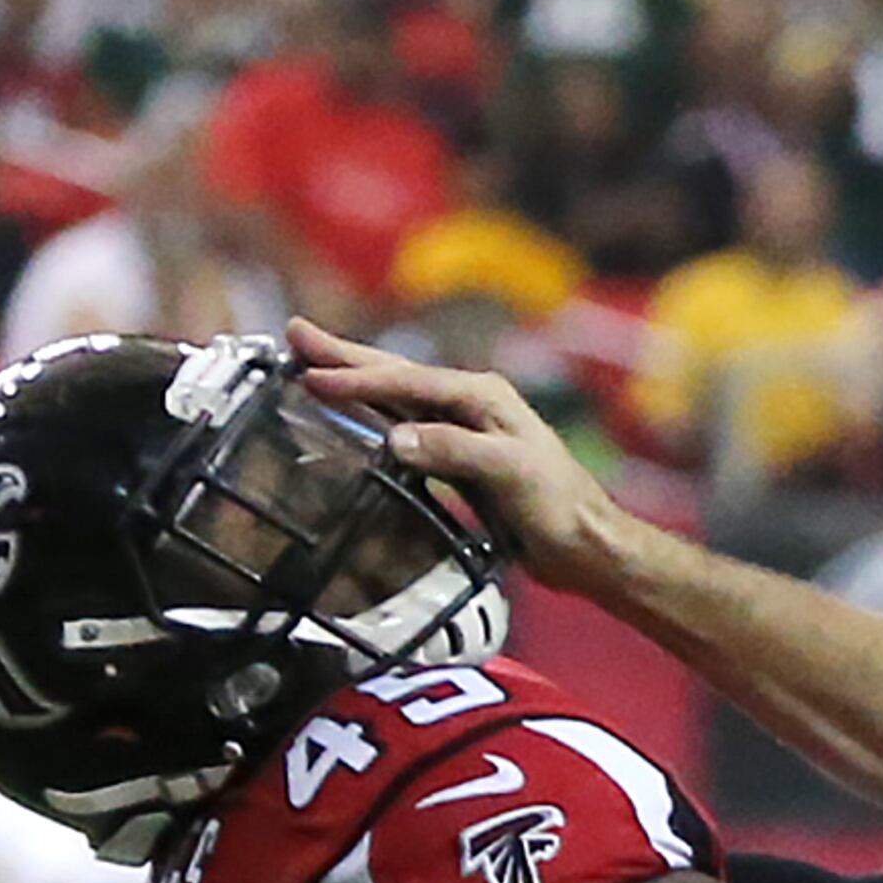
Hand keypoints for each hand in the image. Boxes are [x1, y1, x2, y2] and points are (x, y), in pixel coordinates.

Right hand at [286, 317, 621, 586]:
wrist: (588, 547)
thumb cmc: (560, 508)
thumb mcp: (510, 473)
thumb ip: (456, 452)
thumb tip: (398, 439)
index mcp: (481, 396)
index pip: (406, 382)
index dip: (357, 378)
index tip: (312, 374)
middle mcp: (471, 404)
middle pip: (395, 374)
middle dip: (344, 356)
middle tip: (294, 335)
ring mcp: (465, 430)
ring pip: (397, 399)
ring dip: (354, 382)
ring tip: (311, 365)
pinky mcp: (461, 461)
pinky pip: (407, 431)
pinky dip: (375, 420)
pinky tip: (356, 418)